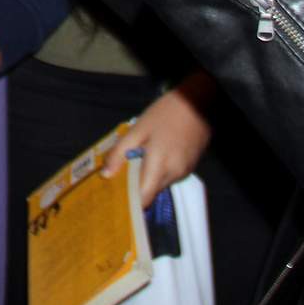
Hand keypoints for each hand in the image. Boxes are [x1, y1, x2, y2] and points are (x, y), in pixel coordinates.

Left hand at [101, 80, 212, 199]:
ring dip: (146, 178)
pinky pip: (169, 175)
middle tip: (117, 178)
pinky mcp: (189, 166)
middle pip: (151, 192)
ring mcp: (184, 171)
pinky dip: (158, 171)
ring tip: (130, 165)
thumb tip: (106, 175)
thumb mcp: (137, 130)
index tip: (115, 198)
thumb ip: (120, 153)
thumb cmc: (165, 114)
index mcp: (160, 168)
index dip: (130, 202)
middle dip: (135, 188)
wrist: (198, 101)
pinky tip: (149, 156)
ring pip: (160, 183)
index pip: (144, 199)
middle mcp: (174, 175)